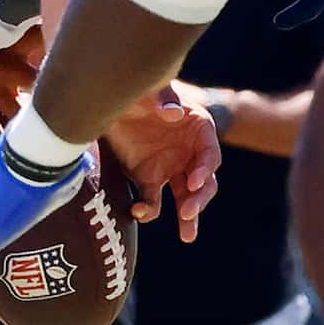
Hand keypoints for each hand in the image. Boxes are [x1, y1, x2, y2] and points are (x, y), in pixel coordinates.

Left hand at [107, 85, 219, 238]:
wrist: (113, 100)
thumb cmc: (141, 89)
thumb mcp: (153, 88)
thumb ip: (165, 97)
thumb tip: (173, 113)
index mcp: (199, 130)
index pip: (210, 155)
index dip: (205, 169)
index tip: (193, 181)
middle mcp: (189, 153)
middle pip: (204, 182)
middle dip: (199, 198)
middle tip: (188, 212)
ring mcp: (170, 168)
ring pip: (184, 197)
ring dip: (188, 216)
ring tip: (188, 236)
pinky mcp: (148, 179)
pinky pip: (153, 199)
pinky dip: (148, 210)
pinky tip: (139, 213)